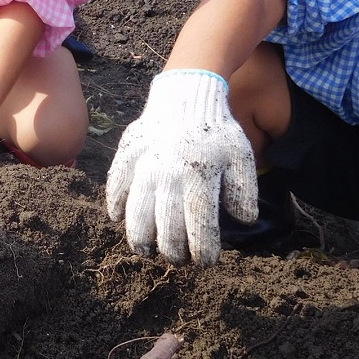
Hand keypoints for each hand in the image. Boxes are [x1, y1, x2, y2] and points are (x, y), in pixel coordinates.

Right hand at [106, 69, 256, 265]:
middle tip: (177, 259)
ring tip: (145, 251)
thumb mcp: (241, 156)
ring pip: (137, 211)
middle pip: (167, 224)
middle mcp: (169, 173)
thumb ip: (243, 189)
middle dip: (173, 250)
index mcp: (200, 175)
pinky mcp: (126, 156)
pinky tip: (118, 219)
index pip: (200, 222)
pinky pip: (116, 185)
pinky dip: (115, 204)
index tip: (205, 262)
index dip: (203, 248)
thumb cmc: (216, 130)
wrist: (186, 97)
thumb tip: (243, 219)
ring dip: (140, 236)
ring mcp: (144, 165)